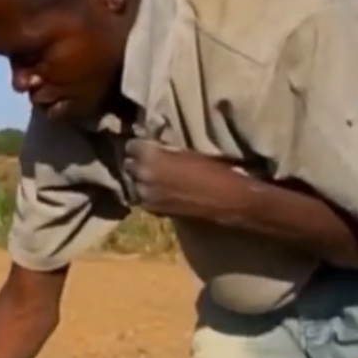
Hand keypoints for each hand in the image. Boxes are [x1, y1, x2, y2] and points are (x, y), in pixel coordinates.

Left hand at [122, 139, 239, 219]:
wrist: (228, 200)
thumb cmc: (215, 170)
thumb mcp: (188, 151)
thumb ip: (165, 150)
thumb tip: (154, 146)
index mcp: (151, 156)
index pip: (131, 146)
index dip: (140, 146)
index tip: (147, 146)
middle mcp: (143, 175)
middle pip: (128, 165)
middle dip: (137, 163)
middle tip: (150, 162)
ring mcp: (146, 195)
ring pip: (133, 184)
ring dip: (141, 180)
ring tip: (155, 178)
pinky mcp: (153, 211)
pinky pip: (142, 199)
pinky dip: (148, 195)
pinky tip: (160, 192)